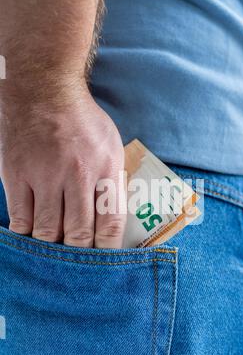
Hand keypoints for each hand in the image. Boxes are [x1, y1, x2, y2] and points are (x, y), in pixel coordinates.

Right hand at [0, 86, 126, 248]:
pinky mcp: (16, 174)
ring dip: (51, 247)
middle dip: (79, 255)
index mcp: (106, 167)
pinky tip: (32, 235)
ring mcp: (44, 175)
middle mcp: (77, 173)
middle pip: (78, 233)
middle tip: (78, 264)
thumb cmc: (82, 122)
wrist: (42, 90)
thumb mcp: (111, 146)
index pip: (111, 223)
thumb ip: (113, 182)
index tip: (105, 265)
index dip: (108, 251)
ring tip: (55, 251)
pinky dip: (26, 233)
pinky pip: (20, 218)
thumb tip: (111, 221)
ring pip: (47, 231)